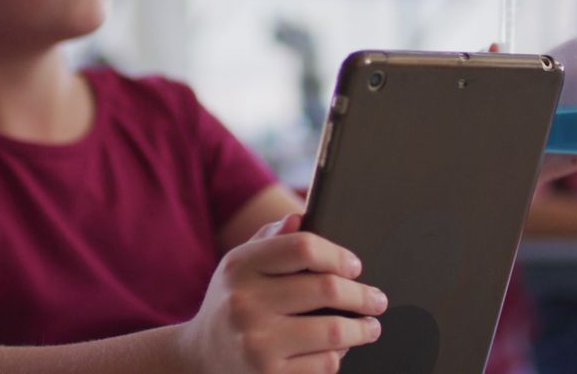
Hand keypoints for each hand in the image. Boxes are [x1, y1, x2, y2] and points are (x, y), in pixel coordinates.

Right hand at [180, 214, 387, 373]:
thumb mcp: (239, 265)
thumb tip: (300, 217)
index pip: (303, 247)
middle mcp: (245, 302)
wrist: (199, 357)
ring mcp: (257, 342)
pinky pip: (324, 363)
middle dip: (362, 295)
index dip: (338, 255)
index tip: (355, 266)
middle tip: (376, 299)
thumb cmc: (231, 302)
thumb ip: (270, 239)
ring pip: (333, 331)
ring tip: (370, 326)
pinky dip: (339, 355)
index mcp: (241, 265)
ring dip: (362, 329)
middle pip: (327, 288)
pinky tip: (340, 349)